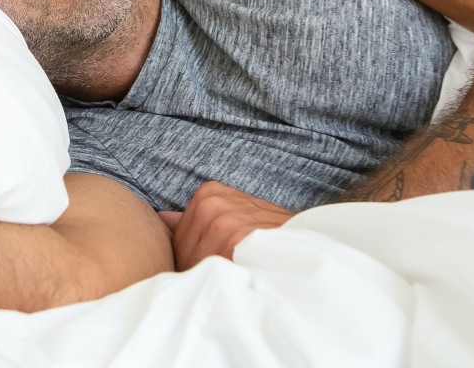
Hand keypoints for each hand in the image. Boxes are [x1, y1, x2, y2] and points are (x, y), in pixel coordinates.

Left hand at [158, 181, 293, 270]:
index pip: (177, 240)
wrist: (312, 244)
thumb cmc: (270, 238)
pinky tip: (243, 276)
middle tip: (231, 274)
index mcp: (208, 194)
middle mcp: (211, 202)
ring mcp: (221, 219)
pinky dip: (224, 278)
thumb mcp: (232, 221)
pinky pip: (212, 268)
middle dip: (200, 271)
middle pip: (182, 252)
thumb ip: (195, 222)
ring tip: (240, 273)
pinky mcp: (233, 237)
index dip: (193, 261)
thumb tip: (161, 219)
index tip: (219, 265)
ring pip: (195, 263)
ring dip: (214, 277)